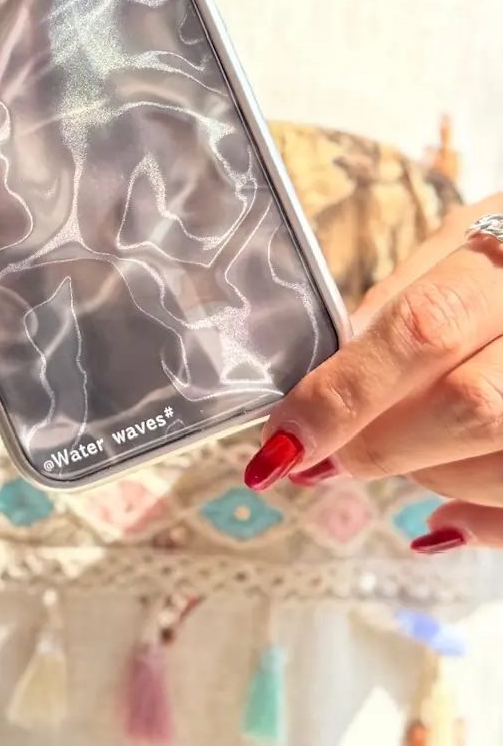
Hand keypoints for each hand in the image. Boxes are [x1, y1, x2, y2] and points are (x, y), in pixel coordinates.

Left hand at [243, 197, 502, 553]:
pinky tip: (439, 528)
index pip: (420, 331)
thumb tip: (329, 368)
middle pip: (468, 408)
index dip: (345, 395)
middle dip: (377, 446)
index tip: (284, 439)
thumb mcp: (460, 238)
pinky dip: (481, 526)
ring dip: (428, 478)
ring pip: (501, 465)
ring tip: (396, 453)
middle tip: (321, 456)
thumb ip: (401, 299)